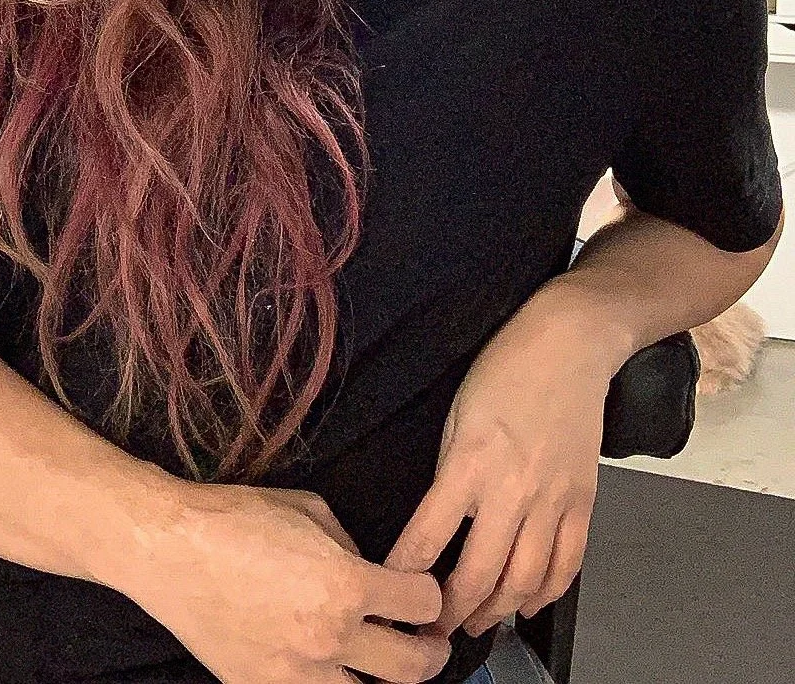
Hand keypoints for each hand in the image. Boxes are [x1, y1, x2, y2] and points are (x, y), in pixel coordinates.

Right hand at [130, 482, 451, 683]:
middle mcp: (330, 639)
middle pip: (412, 668)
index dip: (429, 594)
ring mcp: (296, 675)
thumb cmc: (236, 518)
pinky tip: (333, 672)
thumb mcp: (309, 508)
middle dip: (430, 652)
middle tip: (428, 642)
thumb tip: (369, 570)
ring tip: (384, 665)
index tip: (422, 592)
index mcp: (346, 585)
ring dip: (385, 681)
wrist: (170, 550)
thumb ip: (350, 545)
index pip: (421, 604)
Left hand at [384, 295, 614, 639]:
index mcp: (469, 462)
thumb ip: (446, 471)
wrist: (569, 344)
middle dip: (451, 613)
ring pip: (523, 581)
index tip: (391, 595)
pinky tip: (527, 602)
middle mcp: (512, 490)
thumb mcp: (455, 414)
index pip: (427, 536)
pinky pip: (567, 564)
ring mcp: (553, 500)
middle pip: (478, 574)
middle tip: (432, 629)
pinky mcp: (583, 502)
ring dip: (496, 611)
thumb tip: (437, 521)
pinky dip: (547, 593)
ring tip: (475, 622)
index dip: (405, 576)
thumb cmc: (507, 367)